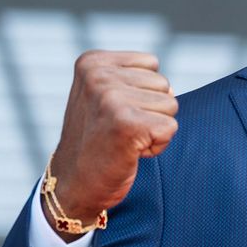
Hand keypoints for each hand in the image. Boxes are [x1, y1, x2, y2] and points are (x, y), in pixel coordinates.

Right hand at [46, 51, 177, 239]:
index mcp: (92, 62)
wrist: (75, 184)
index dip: (142, 93)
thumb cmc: (97, 140)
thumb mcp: (103, 94)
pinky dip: (157, 146)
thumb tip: (171, 88)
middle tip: (120, 130)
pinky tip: (131, 152)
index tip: (115, 112)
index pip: (151, 64)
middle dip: (151, 111)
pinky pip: (170, 128)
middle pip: (164, 84)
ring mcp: (111, 98)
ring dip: (154, 128)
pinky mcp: (127, 124)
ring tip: (125, 140)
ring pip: (171, 105)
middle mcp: (98, 75)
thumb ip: (133, 78)